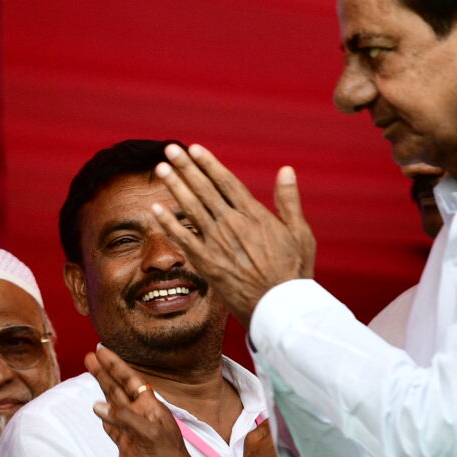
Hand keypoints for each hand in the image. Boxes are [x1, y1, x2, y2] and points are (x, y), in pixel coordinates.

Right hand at [88, 346, 209, 456]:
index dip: (116, 366)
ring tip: (92, 375)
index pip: (130, 381)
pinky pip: (111, 428)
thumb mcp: (152, 437)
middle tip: (90, 356)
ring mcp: (133, 433)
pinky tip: (97, 409)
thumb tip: (98, 405)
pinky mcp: (126, 448)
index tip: (101, 351)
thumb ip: (125, 419)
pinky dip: (104, 418)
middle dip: (105, 373)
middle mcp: (141, 417)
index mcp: (152, 409)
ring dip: (102, 390)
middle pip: (119, 389)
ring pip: (113, 406)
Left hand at [146, 145, 315, 323]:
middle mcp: (233, 224)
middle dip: (186, 168)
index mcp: (255, 215)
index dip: (209, 164)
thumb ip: (289, 200)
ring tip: (161, 169)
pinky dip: (169, 223)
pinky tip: (156, 208)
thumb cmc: (294, 271)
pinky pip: (184, 239)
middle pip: (204, 190)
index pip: (226, 182)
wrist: (281, 307)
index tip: (195, 148)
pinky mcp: (207, 263)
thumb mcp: (300, 233)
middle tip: (170, 149)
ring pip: (191, 209)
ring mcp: (218, 244)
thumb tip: (286, 170)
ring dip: (175, 187)